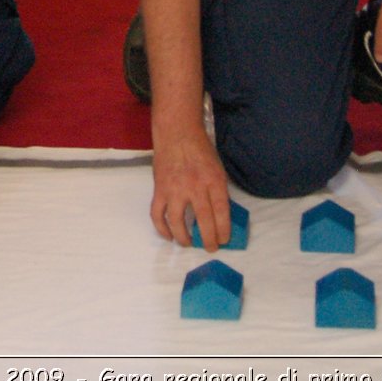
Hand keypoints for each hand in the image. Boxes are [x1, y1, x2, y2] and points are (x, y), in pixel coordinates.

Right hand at [150, 127, 230, 249]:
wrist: (177, 133)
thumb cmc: (201, 150)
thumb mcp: (217, 168)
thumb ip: (218, 190)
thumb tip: (219, 215)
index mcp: (214, 180)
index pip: (221, 211)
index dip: (223, 230)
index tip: (224, 240)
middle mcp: (195, 186)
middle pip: (203, 220)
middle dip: (208, 239)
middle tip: (210, 248)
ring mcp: (175, 189)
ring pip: (177, 221)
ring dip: (184, 238)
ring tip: (188, 243)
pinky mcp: (159, 189)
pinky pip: (158, 214)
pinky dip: (162, 228)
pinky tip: (168, 235)